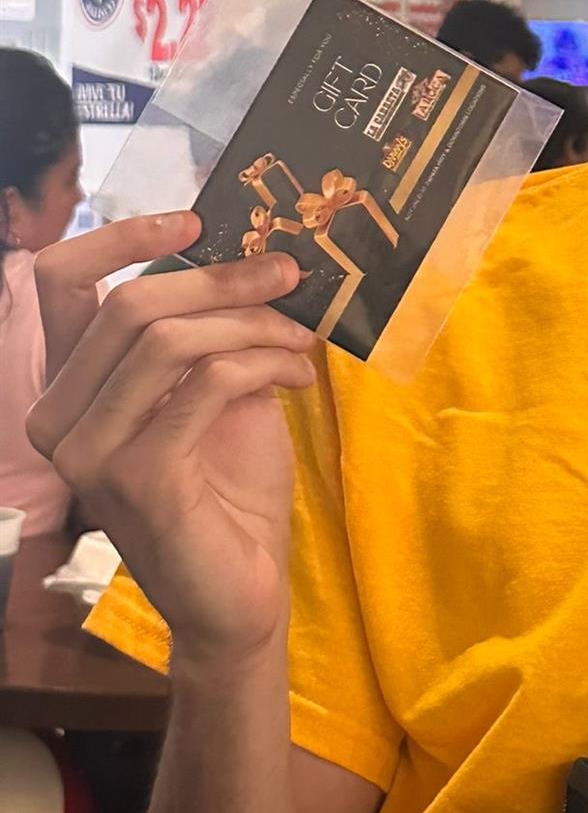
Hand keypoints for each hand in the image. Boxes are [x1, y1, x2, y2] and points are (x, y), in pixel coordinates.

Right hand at [27, 213, 316, 672]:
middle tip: (289, 274)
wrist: (241, 591)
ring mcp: (91, 453)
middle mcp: (60, 417)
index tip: (196, 221)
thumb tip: (249, 251)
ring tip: (302, 340)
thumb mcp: (214, 385)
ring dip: (252, 324)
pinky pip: (205, 385)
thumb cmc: (228, 486)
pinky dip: (262, 365)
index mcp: (70, 386)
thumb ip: (207, 328)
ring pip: (168, 339)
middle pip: (130, 303)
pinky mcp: (140, 479)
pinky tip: (298, 378)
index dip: (123, 236)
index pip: (60, 281)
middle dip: (222, 278)